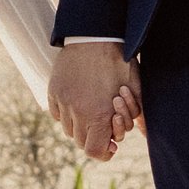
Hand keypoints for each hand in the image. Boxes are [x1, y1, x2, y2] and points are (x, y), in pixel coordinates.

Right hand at [50, 39, 130, 161]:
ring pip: (68, 129)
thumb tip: (134, 135)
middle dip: (93, 137)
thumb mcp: (135, 88)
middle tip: (102, 124)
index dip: (103, 152)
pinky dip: (66, 113)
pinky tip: (77, 100)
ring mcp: (63, 102)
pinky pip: (57, 114)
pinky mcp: (53, 91)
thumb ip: (135, 114)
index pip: (95, 151)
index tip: (110, 145)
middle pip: (81, 142)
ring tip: (90, 109)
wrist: (95, 36)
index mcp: (99, 115)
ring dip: (79, 126)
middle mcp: (78, 112)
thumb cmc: (119, 62)